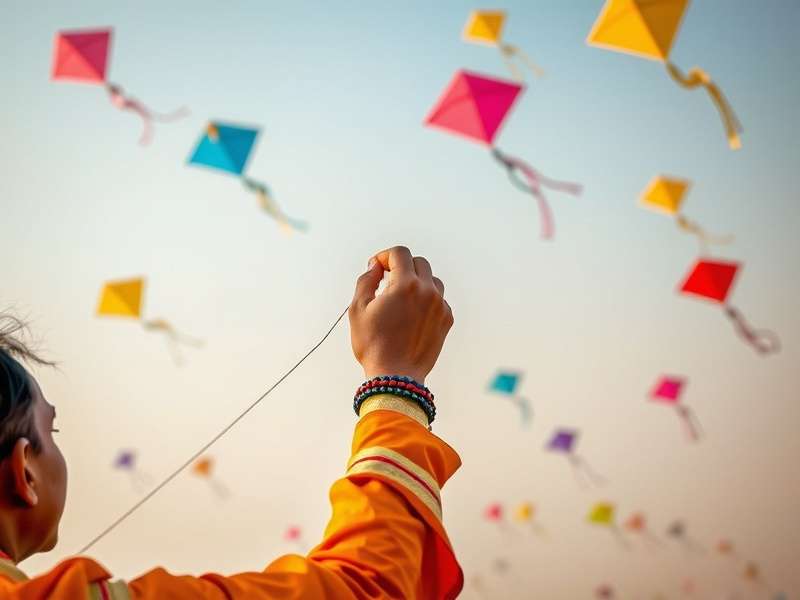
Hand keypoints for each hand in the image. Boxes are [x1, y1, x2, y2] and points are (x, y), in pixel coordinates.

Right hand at [349, 246, 453, 383]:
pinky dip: (426, 300)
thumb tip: (375, 267)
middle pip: (418, 262)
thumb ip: (366, 280)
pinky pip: (438, 299)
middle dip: (401, 266)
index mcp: (405, 285)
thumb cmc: (373, 344)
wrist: (396, 376)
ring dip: (416, 281)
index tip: (377, 267)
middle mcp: (427, 291)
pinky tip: (412, 314)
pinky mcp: (446, 319)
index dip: (385, 256)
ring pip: (432, 280)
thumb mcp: (358, 309)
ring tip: (401, 297)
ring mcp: (440, 305)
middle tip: (387, 280)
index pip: (400, 253)